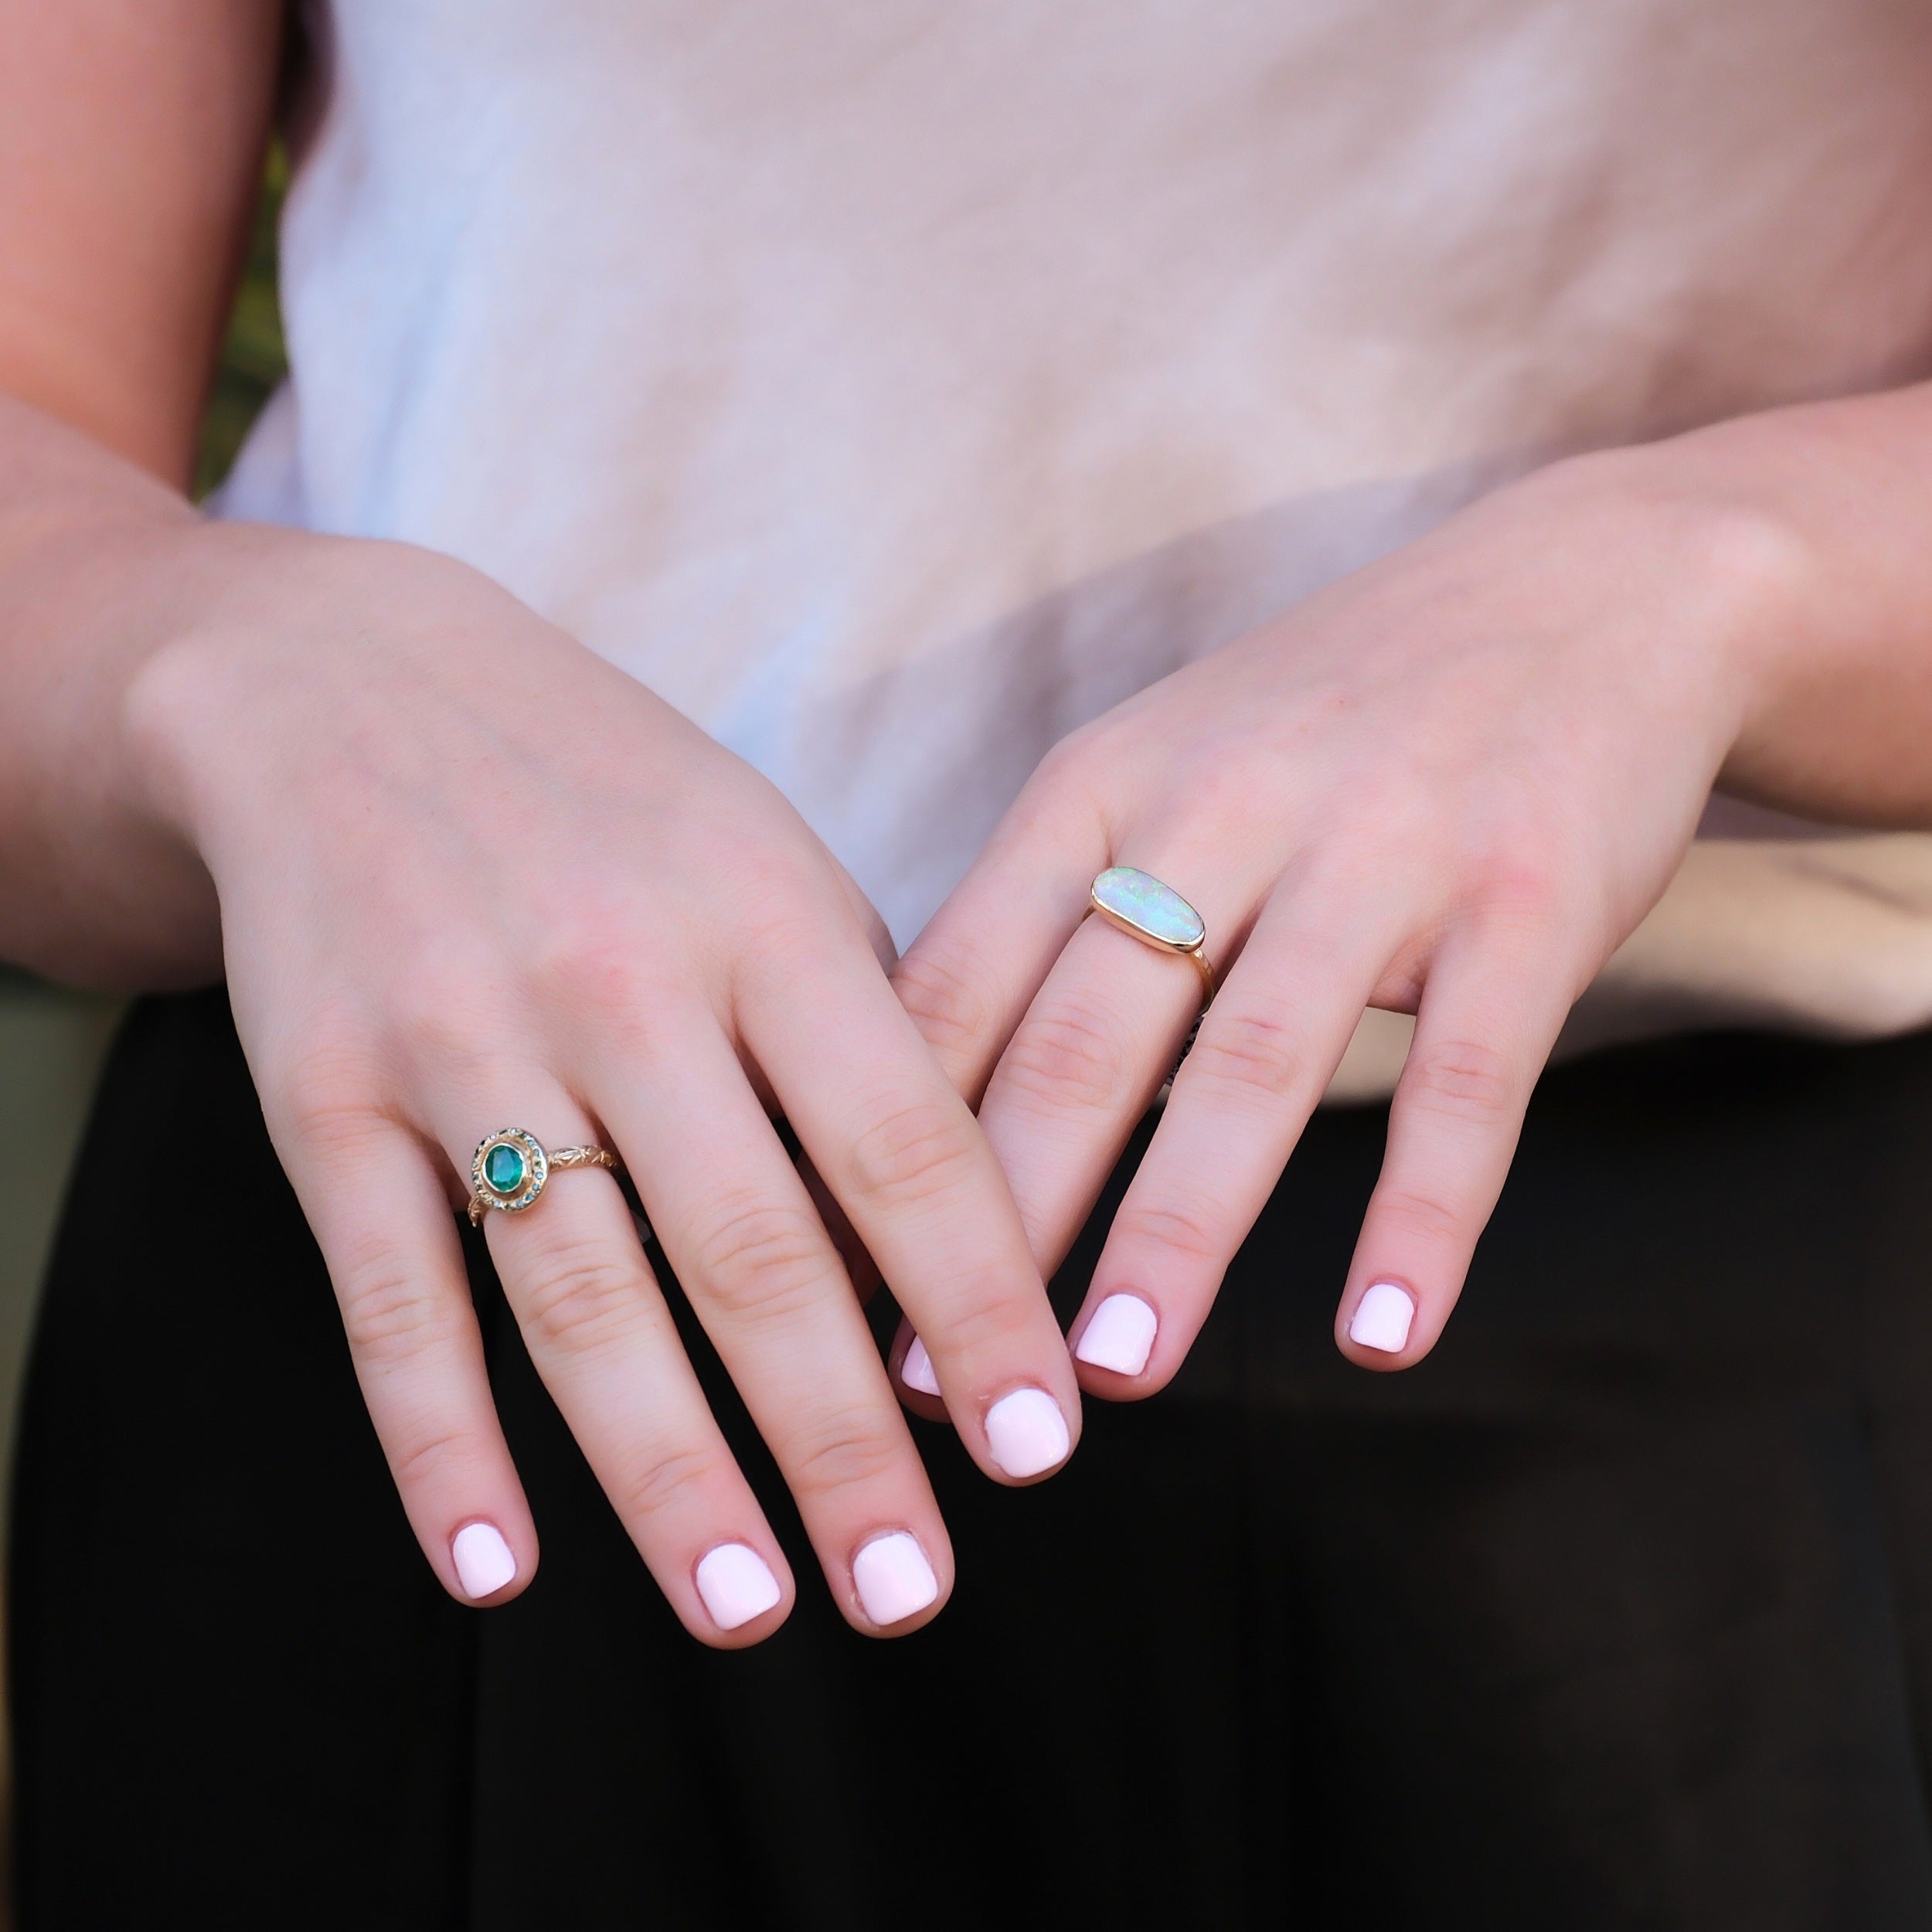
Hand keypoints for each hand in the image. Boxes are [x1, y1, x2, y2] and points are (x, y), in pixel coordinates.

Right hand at [127, 523, 1080, 1641]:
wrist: (348, 691)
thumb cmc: (612, 799)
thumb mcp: (769, 857)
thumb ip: (867, 1023)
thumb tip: (960, 1231)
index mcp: (765, 913)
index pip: (904, 1143)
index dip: (981, 1306)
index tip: (1040, 1447)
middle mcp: (620, 977)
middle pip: (751, 1249)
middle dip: (840, 1439)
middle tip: (910, 1589)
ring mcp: (460, 1036)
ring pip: (578, 1295)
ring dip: (665, 1472)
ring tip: (745, 1607)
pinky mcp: (323, 1092)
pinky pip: (389, 1293)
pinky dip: (438, 1440)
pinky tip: (498, 1564)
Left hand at [893, 447, 1782, 1389]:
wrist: (1579, 591)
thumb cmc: (1325, 720)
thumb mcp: (1156, 778)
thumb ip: (1049, 922)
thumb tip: (907, 1108)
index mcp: (1098, 789)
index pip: (956, 986)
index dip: (876, 1146)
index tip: (825, 1289)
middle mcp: (1220, 808)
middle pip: (1080, 1036)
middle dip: (996, 1222)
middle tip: (930, 1383)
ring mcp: (1379, 850)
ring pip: (1255, 1063)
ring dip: (1176, 1229)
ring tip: (1114, 1375)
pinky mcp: (1525, 898)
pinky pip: (1464, 1078)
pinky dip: (1421, 1213)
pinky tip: (1382, 1337)